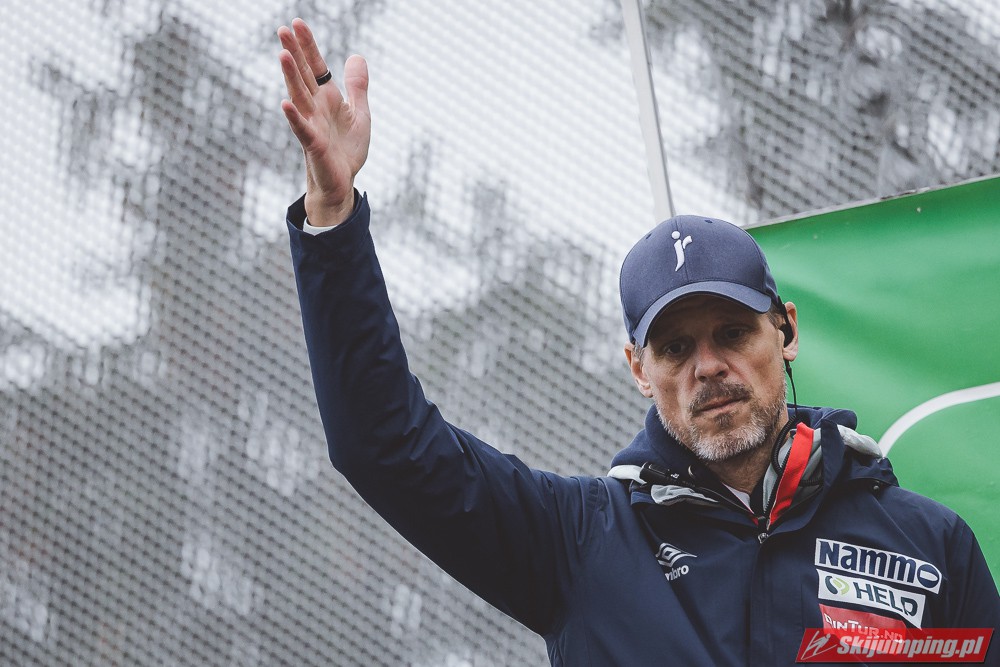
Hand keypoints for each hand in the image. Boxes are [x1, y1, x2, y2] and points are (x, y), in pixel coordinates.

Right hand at [278, 19, 370, 226]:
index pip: (315, 67)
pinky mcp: (313, 145)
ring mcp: (312, 125)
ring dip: (290, 77)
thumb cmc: (346, 149)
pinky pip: (302, 129)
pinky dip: (294, 117)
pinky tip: (285, 104)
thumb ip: (357, 86)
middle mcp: (315, 108)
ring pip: (299, 97)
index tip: (298, 23)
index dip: (308, 46)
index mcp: (326, 98)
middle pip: (303, 76)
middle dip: (294, 54)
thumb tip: (357, 56)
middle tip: (282, 30)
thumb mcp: (359, 113)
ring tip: (283, 55)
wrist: (342, 182)